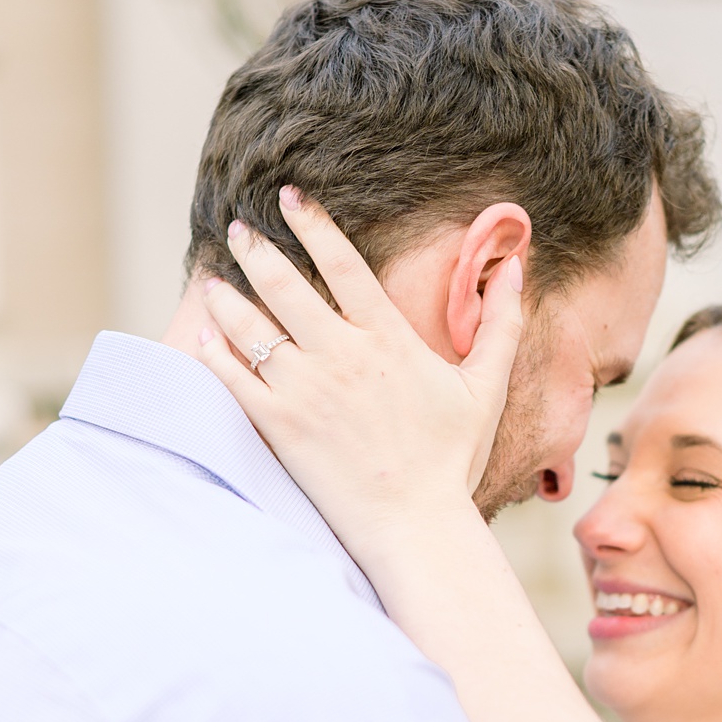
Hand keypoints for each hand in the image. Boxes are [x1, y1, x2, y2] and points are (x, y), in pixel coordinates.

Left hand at [196, 188, 523, 559]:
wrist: (415, 525)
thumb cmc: (451, 459)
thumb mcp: (486, 386)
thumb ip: (501, 322)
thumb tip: (516, 266)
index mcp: (388, 338)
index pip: (342, 263)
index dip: (313, 224)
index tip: (290, 197)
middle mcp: (341, 356)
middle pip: (285, 284)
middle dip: (257, 249)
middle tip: (239, 228)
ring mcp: (305, 390)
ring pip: (251, 327)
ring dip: (226, 296)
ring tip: (212, 279)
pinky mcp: (279, 426)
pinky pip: (233, 379)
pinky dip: (215, 352)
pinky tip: (205, 336)